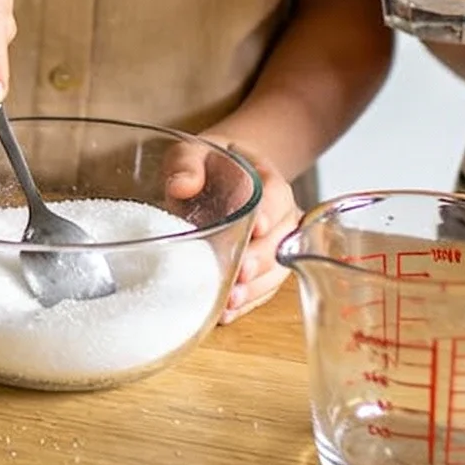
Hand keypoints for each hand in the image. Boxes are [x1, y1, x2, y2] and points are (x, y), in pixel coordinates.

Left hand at [180, 133, 296, 322]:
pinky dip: (247, 302)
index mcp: (267, 180)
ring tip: (231, 300)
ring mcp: (276, 244)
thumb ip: (187, 162)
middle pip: (283, 239)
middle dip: (262, 258)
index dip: (271, 212)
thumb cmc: (208, 164)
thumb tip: (182, 185)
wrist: (217, 177)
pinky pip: (263, 288)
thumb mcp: (193, 152)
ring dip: (256, 287)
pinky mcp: (263, 267)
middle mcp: (280, 214)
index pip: (278, 195)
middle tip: (241, 272)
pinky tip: (227, 313)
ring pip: (278, 269)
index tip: (259, 227)